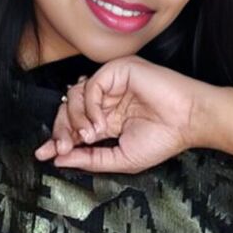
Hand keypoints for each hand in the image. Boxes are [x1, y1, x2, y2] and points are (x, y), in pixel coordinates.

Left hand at [34, 55, 210, 174]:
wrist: (188, 121)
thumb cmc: (163, 139)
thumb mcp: (120, 158)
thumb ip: (90, 159)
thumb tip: (59, 161)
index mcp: (109, 119)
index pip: (75, 125)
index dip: (58, 138)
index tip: (43, 154)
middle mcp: (107, 100)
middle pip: (68, 108)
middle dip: (62, 130)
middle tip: (64, 147)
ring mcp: (112, 84)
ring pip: (74, 95)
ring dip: (75, 119)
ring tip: (90, 135)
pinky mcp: (118, 71)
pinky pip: (90, 85)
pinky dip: (89, 106)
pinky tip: (100, 123)